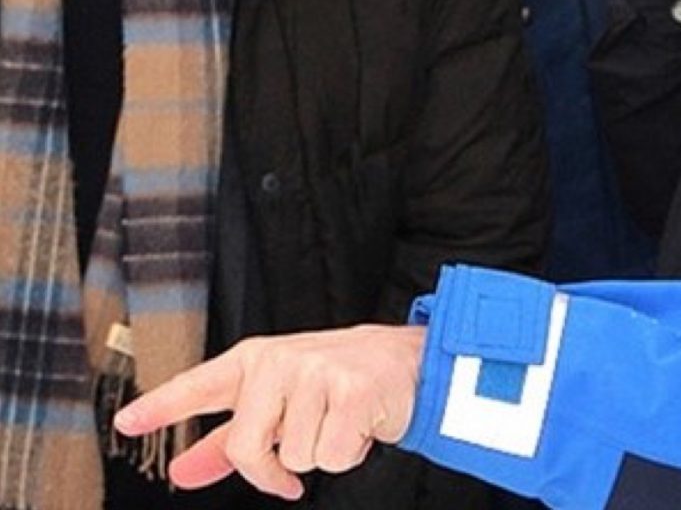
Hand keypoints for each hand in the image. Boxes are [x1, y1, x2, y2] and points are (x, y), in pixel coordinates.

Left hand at [114, 324, 425, 500]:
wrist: (404, 362)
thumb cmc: (334, 385)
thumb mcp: (279, 406)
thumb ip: (227, 439)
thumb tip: (181, 470)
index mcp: (258, 360)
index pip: (202, 384)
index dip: (162, 405)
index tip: (126, 421)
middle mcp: (283, 359)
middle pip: (245, 447)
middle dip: (270, 469)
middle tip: (294, 458)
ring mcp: (318, 371)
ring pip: (293, 458)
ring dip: (319, 454)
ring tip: (338, 423)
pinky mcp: (354, 391)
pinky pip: (331, 457)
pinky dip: (348, 454)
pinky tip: (359, 426)